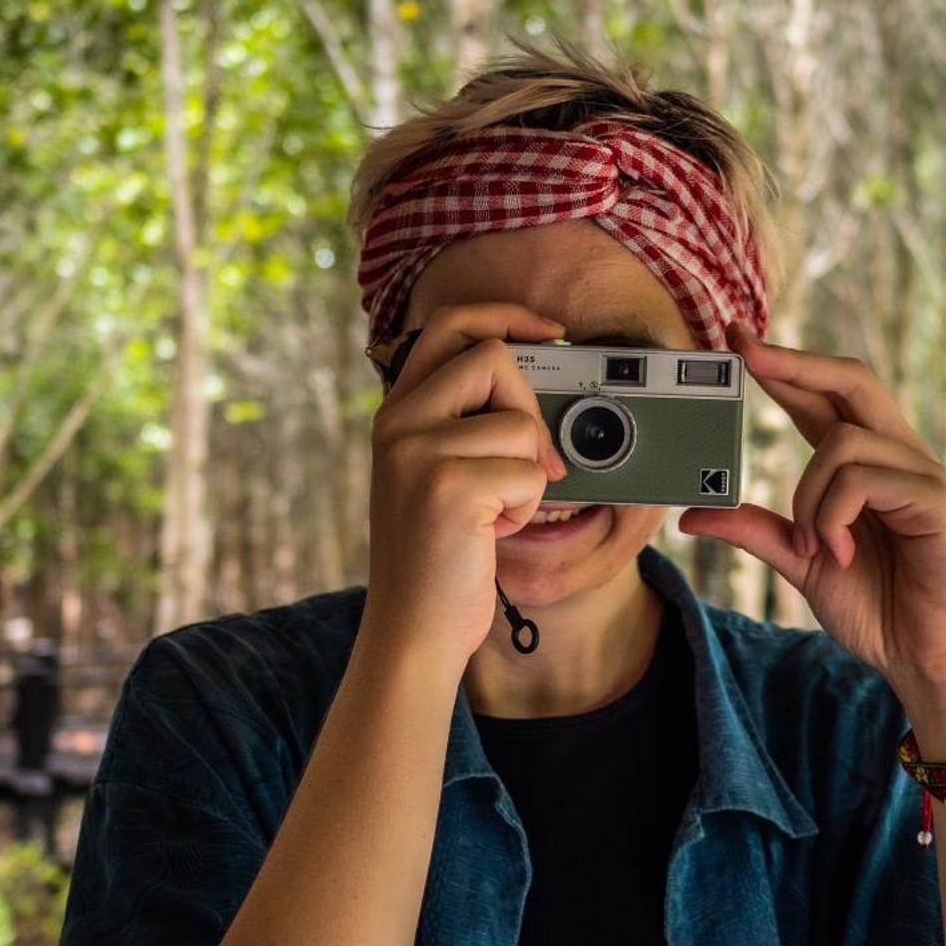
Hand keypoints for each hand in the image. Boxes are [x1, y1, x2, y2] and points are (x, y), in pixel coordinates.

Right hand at [362, 301, 569, 673]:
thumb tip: (537, 386)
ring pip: (521, 422)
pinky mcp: (447, 486)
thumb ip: (468, 424)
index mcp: (396, 412)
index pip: (449, 325)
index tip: (549, 332)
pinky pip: (528, 471)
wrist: (413, 629)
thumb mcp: (440, 476)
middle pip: (494, 357)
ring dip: (528, 474)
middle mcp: (397, 422)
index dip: (506, 315)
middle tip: (529, 460)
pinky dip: (524, 506)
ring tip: (493, 511)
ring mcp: (416, 451)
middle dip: (530, 408)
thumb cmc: (440, 558)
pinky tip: (490, 532)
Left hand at [678, 320, 945, 721]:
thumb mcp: (802, 562)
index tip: (735, 339)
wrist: (925, 660)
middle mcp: (896, 456)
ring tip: (817, 546)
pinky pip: (867, 479)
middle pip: (850, 379)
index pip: (822, 398)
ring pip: (843, 442)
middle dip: (794, 362)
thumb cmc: (877, 608)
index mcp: (864, 465)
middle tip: (743, 351)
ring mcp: (920, 474)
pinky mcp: (935, 501)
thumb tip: (693, 514)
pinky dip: (835, 515)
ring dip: (810, 496)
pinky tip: (839, 554)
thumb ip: (757, 531)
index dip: (782, 366)